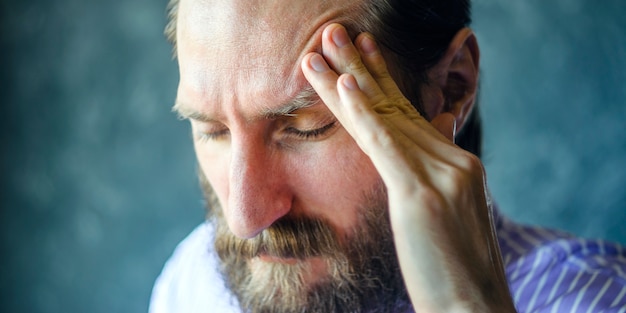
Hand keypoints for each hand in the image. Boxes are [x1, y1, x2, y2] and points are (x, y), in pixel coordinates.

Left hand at [301, 23, 515, 311]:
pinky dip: (362, 111)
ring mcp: (443, 173)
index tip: (363, 54)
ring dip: (348, 79)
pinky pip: (386, 143)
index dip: (383, 82)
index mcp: (458, 165)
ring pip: (384, 117)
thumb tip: (424, 145)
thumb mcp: (447, 216)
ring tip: (321, 46)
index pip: (411, 114)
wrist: (475, 309)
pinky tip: (344, 84)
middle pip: (396, 106)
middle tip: (335, 33)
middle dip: (361, 67)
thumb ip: (433, 175)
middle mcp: (454, 161)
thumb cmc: (454, 272)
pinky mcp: (423, 193)